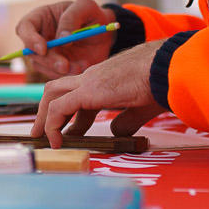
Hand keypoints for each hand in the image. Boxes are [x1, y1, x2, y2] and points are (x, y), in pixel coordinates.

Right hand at [13, 0, 115, 77]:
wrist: (105, 33)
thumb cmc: (91, 14)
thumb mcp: (85, 6)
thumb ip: (72, 17)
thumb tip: (62, 38)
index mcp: (40, 18)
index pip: (24, 28)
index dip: (29, 40)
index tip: (43, 49)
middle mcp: (39, 37)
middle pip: (31, 52)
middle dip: (48, 61)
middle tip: (64, 65)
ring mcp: (47, 54)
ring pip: (42, 67)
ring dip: (58, 71)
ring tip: (78, 68)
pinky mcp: (57, 67)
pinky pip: (55, 75)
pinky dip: (67, 75)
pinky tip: (82, 68)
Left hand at [32, 39, 165, 147]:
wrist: (167, 67)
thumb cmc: (161, 82)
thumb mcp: (141, 107)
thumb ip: (127, 120)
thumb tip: (116, 132)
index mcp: (104, 79)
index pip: (77, 95)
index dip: (69, 115)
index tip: (68, 134)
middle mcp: (91, 77)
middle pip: (57, 90)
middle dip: (46, 112)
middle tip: (43, 134)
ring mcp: (87, 81)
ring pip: (52, 95)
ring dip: (44, 117)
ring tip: (42, 139)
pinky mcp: (87, 91)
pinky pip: (58, 108)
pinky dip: (52, 125)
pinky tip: (56, 141)